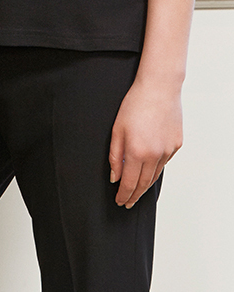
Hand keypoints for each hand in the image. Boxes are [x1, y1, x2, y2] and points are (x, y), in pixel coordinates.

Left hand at [109, 77, 182, 207]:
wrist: (158, 88)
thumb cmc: (135, 104)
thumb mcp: (117, 129)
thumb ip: (115, 156)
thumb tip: (115, 177)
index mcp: (137, 152)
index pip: (129, 183)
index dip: (123, 195)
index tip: (119, 202)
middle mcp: (154, 155)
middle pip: (143, 184)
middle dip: (134, 195)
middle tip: (127, 203)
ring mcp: (167, 151)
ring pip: (155, 175)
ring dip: (145, 186)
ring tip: (137, 192)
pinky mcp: (176, 145)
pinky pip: (164, 162)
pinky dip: (155, 168)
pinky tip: (149, 170)